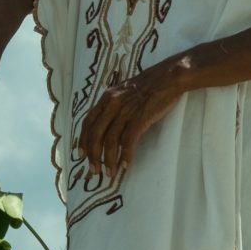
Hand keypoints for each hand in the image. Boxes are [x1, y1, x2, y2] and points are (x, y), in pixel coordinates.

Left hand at [78, 61, 185, 182]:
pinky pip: (128, 140)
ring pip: (111, 140)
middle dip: (93, 155)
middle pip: (96, 134)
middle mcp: (112, 104)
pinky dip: (126, 155)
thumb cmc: (149, 85)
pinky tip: (125, 165)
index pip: (88, 122)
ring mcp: (125, 111)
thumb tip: (108, 126)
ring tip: (110, 172)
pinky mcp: (140, 117)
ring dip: (109, 159)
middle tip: (94, 171)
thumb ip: (114, 106)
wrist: (169, 77)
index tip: (81, 155)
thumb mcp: (124, 91)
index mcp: (106, 98)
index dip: (82, 140)